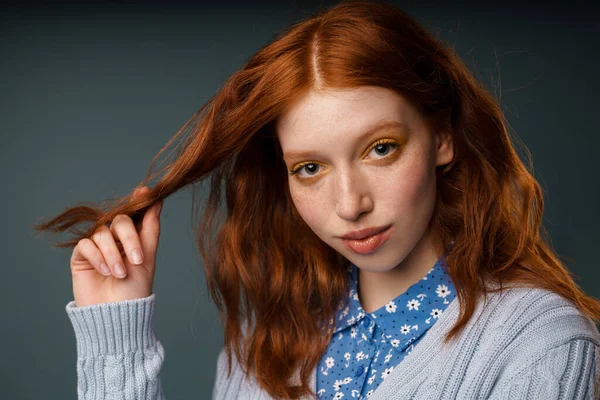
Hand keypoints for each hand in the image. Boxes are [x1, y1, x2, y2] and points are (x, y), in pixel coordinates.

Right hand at [70, 186, 162, 306]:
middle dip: (129, 238)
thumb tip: (157, 201)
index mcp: (134, 238)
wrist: (115, 315)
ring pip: (102, 233)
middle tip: (136, 260)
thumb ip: (150, 229)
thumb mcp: (147, 259)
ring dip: (113, 254)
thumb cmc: (134, 291)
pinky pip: (86, 244)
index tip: (145, 192)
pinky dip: (98, 257)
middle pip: (120, 220)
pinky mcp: (81, 257)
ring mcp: (98, 247)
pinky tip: (105, 272)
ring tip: (119, 274)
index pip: (135, 214)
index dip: (139, 201)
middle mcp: (116, 239)